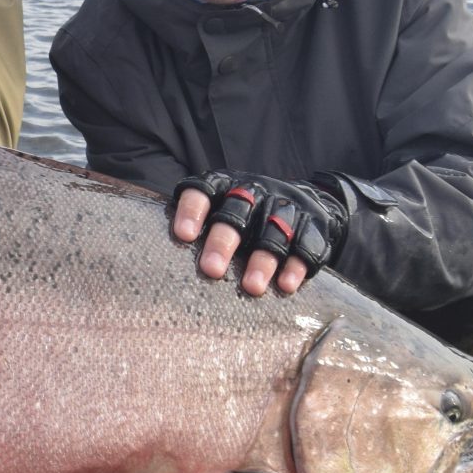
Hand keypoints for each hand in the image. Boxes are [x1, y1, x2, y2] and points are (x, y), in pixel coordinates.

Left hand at [171, 172, 348, 297]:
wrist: (308, 202)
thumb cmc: (244, 216)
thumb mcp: (219, 210)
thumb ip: (197, 228)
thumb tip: (158, 260)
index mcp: (225, 185)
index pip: (204, 190)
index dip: (193, 210)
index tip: (183, 236)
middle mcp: (255, 191)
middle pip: (238, 211)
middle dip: (224, 241)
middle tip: (211, 270)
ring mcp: (286, 206)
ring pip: (273, 230)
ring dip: (263, 260)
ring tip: (252, 288)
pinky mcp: (314, 226)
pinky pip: (306, 245)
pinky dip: (296, 266)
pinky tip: (286, 285)